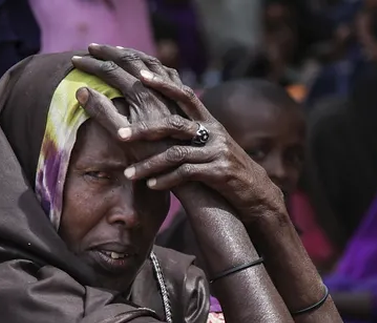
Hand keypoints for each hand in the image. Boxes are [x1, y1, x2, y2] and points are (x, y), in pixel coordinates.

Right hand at [71, 44, 178, 160]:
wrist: (188, 160)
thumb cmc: (152, 153)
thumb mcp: (122, 135)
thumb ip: (102, 112)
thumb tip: (82, 90)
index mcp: (139, 93)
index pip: (110, 71)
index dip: (91, 64)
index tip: (74, 60)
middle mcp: (156, 85)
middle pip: (129, 59)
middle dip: (107, 52)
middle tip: (90, 47)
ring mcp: (171, 88)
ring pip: (149, 61)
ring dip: (129, 53)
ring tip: (115, 50)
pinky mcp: (182, 96)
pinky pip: (166, 70)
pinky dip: (151, 63)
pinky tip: (147, 66)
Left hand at [72, 44, 284, 223]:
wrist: (256, 192)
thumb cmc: (224, 169)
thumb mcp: (209, 145)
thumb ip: (188, 133)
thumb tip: (156, 123)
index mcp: (209, 122)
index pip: (184, 94)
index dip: (163, 83)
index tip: (139, 75)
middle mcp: (213, 132)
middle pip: (174, 123)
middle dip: (144, 129)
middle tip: (119, 135)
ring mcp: (217, 151)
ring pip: (176, 153)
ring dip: (149, 164)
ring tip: (129, 174)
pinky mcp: (220, 172)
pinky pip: (186, 174)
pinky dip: (166, 180)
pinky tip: (152, 186)